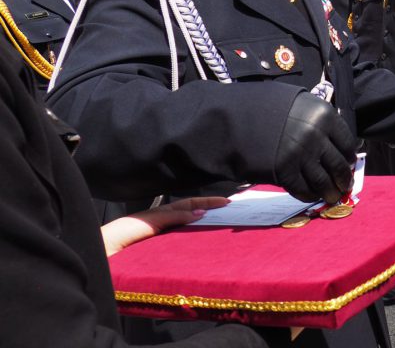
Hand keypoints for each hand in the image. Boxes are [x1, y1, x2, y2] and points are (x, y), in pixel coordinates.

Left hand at [101, 197, 228, 256]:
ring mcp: (161, 244)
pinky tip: (204, 252)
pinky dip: (195, 248)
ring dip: (204, 231)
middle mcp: (161, 228)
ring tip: (223, 231)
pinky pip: (182, 250)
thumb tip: (200, 212)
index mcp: (158, 216)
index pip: (188, 205)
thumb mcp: (144, 222)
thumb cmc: (116, 238)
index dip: (207, 202)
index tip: (227, 202)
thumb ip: (170, 217)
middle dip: (210, 214)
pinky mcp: (160, 260)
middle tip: (232, 215)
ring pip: (188, 234)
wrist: (95, 259)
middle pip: (190, 218)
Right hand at [274, 93, 356, 203]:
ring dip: (330, 192)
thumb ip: (326, 123)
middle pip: (338, 165)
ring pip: (323, 181)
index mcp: (325, 115)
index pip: (348, 143)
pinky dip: (309, 195)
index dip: (350, 157)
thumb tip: (351, 147)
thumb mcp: (306, 105)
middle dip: (344, 180)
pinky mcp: (283, 170)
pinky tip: (312, 195)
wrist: (242, 114)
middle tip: (345, 186)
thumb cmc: (277, 108)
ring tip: (332, 197)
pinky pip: (302, 188)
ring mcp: (300, 154)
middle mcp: (315, 135)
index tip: (349, 163)